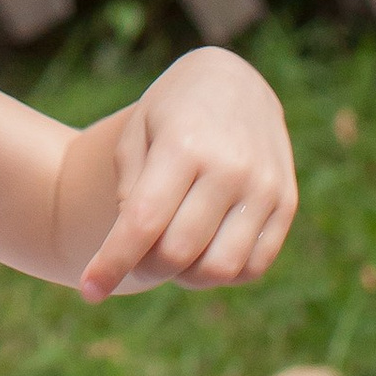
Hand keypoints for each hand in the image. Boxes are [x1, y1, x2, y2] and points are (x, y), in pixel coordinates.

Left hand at [81, 47, 295, 300]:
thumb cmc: (171, 112)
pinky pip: (253, 267)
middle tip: (134, 258)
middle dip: (145, 268)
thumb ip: (129, 190)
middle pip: (178, 253)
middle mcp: (229, 168)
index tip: (88, 292)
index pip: (144, 222)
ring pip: (219, 269)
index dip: (113, 262)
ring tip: (170, 251)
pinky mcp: (286, 203)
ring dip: (185, 276)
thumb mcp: (137, 134)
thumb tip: (133, 248)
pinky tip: (203, 251)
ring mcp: (264, 187)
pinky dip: (221, 274)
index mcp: (183, 145)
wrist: (235, 82)